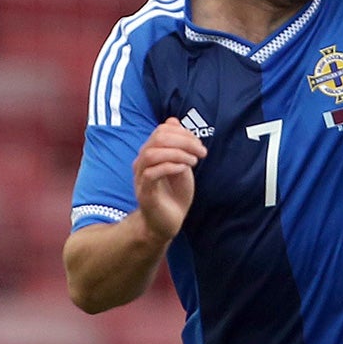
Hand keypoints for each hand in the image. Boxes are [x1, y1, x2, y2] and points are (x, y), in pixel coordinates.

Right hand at [132, 119, 202, 242]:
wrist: (167, 222)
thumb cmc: (174, 194)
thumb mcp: (181, 165)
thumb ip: (179, 146)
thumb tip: (174, 121)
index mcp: (151, 153)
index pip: (162, 130)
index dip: (183, 133)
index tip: (199, 145)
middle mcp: (143, 162)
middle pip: (157, 138)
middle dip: (184, 141)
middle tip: (201, 152)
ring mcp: (141, 177)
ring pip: (152, 154)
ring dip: (177, 154)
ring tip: (194, 161)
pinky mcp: (145, 192)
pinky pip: (151, 173)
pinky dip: (170, 167)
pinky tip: (184, 169)